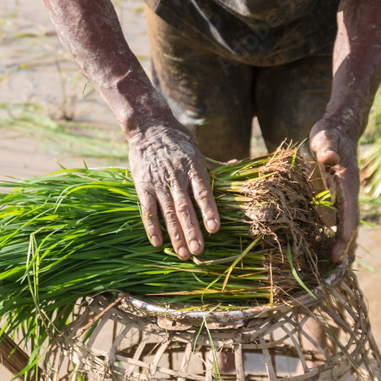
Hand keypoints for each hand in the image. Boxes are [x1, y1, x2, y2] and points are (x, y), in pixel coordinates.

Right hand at [128, 122, 219, 258]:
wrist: (149, 127)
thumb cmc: (178, 142)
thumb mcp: (198, 152)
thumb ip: (215, 166)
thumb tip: (237, 167)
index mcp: (193, 168)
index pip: (202, 193)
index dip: (209, 211)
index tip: (214, 229)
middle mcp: (176, 177)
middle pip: (185, 208)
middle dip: (192, 231)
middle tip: (198, 251)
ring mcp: (158, 183)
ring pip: (168, 212)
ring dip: (175, 234)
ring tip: (183, 253)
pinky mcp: (143, 186)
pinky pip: (148, 210)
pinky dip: (152, 227)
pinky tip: (158, 243)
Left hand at [309, 118, 360, 263]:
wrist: (339, 131)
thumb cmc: (330, 135)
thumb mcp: (326, 138)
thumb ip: (327, 148)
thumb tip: (329, 157)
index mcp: (348, 180)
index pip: (349, 207)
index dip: (346, 225)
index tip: (342, 242)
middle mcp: (349, 192)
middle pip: (350, 221)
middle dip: (346, 242)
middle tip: (337, 262)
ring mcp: (344, 196)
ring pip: (346, 224)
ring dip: (343, 243)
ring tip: (335, 266)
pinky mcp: (337, 197)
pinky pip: (339, 219)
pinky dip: (336, 235)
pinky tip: (327, 249)